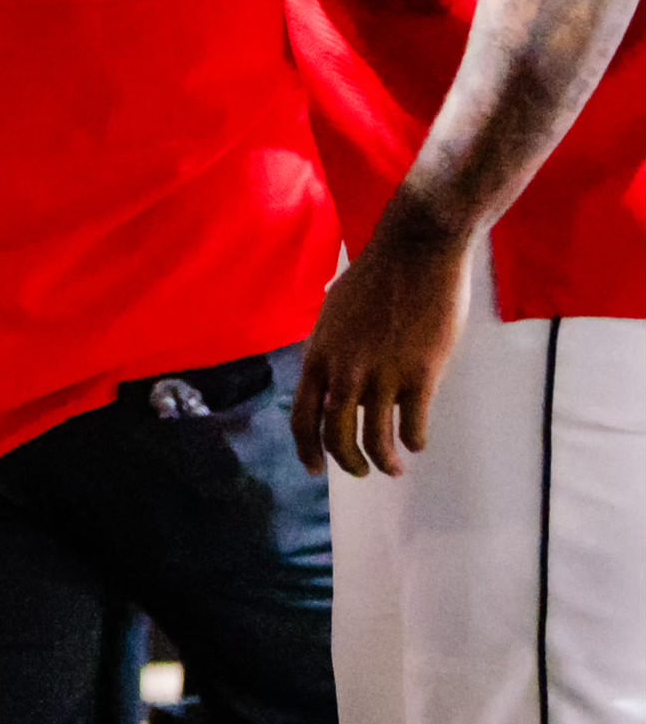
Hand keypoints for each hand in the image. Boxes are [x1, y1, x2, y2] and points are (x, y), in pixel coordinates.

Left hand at [291, 202, 474, 478]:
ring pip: (375, 440)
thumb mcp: (337, 311)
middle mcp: (345, 370)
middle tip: (361, 472)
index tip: (314, 470)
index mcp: (320, 354)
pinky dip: (415, 441)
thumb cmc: (378, 276)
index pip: (302, 415)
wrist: (416, 250)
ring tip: (394, 468)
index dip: (306, 448)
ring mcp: (382, 374)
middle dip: (347, 463)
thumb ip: (334, 347)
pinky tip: (417, 442)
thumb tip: (337, 374)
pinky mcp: (421, 374)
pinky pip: (414, 425)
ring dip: (384, 462)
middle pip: (336, 436)